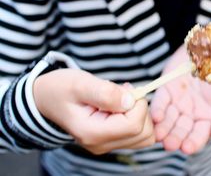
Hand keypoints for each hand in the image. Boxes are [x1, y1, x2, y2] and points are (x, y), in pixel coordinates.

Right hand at [33, 69, 154, 153]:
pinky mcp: (111, 141)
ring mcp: (106, 145)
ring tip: (121, 98)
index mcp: (92, 133)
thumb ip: (105, 93)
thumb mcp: (80, 83)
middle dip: (141, 108)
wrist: (46, 98)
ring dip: (141, 113)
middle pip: (144, 132)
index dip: (138, 103)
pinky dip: (138, 118)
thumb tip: (131, 101)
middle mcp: (100, 145)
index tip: (125, 88)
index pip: (135, 124)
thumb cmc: (61, 88)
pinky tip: (123, 105)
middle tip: (123, 91)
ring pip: (145, 136)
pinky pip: (138, 134)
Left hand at [150, 46, 210, 154]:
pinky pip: (160, 102)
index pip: (199, 135)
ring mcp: (177, 103)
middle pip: (181, 130)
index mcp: (206, 120)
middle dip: (175, 138)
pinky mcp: (166, 91)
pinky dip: (158, 110)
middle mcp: (190, 115)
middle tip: (170, 145)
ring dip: (164, 128)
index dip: (193, 142)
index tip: (187, 148)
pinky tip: (156, 117)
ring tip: (160, 135)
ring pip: (168, 120)